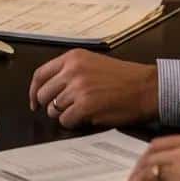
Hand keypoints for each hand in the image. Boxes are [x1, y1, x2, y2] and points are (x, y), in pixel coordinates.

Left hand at [28, 50, 157, 128]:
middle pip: (44, 94)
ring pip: (54, 109)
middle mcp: (72, 70)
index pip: (40, 74)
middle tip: (65, 109)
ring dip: (65, 114)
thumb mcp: (92, 63)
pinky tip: (88, 117)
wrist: (145, 87)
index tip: (34, 102)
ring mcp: (78, 88)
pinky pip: (66, 121)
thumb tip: (49, 88)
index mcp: (73, 57)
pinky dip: (74, 123)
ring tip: (83, 110)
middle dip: (51, 105)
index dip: (34, 91)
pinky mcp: (85, 106)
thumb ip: (70, 71)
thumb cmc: (123, 77)